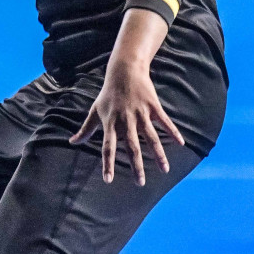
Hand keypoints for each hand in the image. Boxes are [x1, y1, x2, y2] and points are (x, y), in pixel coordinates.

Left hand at [69, 61, 185, 185]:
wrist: (124, 71)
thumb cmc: (108, 93)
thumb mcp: (95, 110)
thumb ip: (86, 129)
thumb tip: (72, 142)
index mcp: (111, 123)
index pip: (107, 148)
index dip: (107, 163)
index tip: (108, 180)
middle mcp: (126, 121)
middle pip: (131, 147)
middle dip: (136, 165)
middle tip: (140, 183)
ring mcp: (141, 114)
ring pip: (151, 137)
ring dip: (158, 154)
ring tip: (164, 170)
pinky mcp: (153, 107)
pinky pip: (165, 122)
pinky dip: (173, 132)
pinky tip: (181, 143)